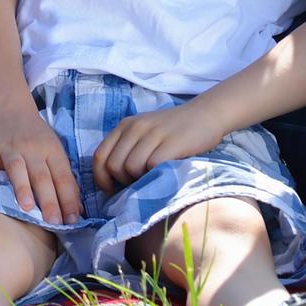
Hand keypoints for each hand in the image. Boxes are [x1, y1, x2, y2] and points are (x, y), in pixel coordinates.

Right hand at [0, 106, 81, 223]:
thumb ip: (63, 178)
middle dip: (49, 200)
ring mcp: (9, 148)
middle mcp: (32, 149)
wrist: (8, 108)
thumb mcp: (54, 151)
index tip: (72, 220)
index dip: (68, 198)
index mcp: (52, 151)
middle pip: (42, 176)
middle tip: (53, 222)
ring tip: (27, 207)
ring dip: (22, 187)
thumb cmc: (36, 137)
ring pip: (17, 168)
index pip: (63, 177)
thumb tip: (76, 210)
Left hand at [90, 102, 220, 191]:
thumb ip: (128, 149)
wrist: (205, 115)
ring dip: (139, 179)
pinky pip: (151, 166)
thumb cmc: (173, 131)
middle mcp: (135, 127)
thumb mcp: (144, 133)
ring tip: (152, 177)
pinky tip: (164, 173)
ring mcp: (153, 134)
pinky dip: (155, 175)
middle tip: (138, 184)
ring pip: (130, 167)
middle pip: (113, 165)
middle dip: (122, 182)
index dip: (102, 178)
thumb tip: (113, 182)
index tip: (113, 190)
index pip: (99, 156)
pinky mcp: (171, 143)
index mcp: (125, 126)